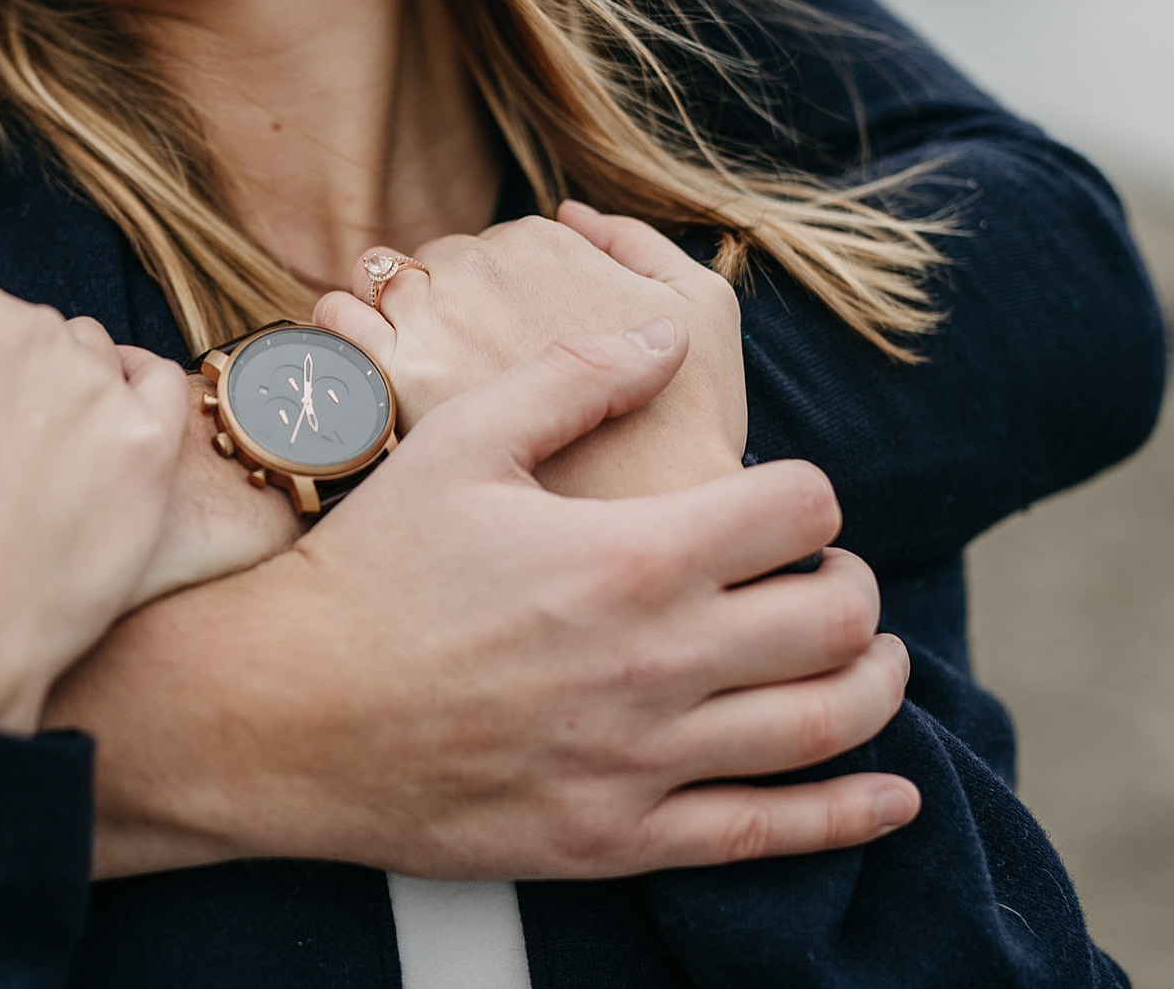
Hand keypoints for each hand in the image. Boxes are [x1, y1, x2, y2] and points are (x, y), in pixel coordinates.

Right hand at [0, 272, 188, 733]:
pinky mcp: (149, 446)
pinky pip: (164, 391)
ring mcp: (97, 387)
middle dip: (10, 386)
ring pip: (94, 362)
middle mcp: (31, 329)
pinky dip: (143, 399)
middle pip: (31, 338)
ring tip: (40, 471)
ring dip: (74, 396)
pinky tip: (118, 434)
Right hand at [49, 319, 916, 877]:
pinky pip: (770, 835)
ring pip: (826, 723)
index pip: (800, 507)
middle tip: (824, 574)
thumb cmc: (367, 569)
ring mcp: (643, 759)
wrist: (281, 712)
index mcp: (632, 555)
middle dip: (852, 583)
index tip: (779, 500)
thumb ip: (575, 379)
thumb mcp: (459, 443)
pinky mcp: (620, 837)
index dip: (807, 491)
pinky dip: (851, 815)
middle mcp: (658, 660)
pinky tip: (892, 792)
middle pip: (837, 616)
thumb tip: (669, 336)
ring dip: (877, 682)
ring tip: (872, 659)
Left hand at [315, 201, 746, 494]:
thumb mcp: (705, 310)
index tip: (516, 346)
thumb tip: (571, 212)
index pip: (494, 245)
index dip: (503, 297)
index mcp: (539, 243)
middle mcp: (476, 268)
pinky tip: (374, 384)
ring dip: (390, 315)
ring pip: (378, 285)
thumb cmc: (685, 426)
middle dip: (450, 304)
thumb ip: (641, 245)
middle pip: (436, 264)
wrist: (644, 530)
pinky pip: (336, 328)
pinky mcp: (387, 383)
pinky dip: (342, 341)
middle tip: (474, 372)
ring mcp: (426, 321)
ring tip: (421, 375)